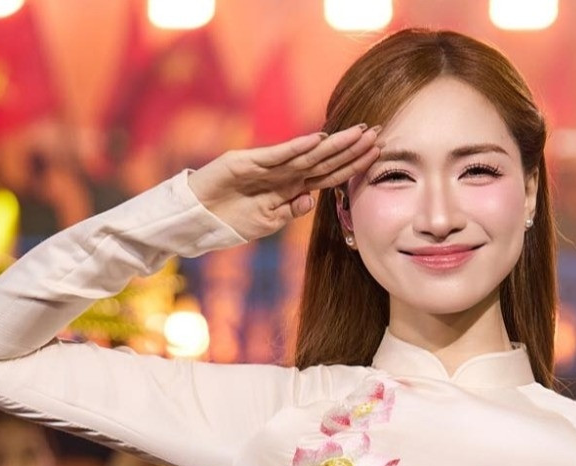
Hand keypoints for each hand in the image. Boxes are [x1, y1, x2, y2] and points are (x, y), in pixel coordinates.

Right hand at [187, 124, 379, 240]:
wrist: (196, 218)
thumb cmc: (231, 221)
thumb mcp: (266, 223)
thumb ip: (289, 211)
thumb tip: (311, 199)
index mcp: (291, 188)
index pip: (330, 175)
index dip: (353, 165)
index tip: (378, 155)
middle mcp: (284, 174)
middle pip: (325, 160)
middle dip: (352, 148)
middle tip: (379, 133)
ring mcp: (266, 166)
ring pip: (307, 154)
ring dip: (334, 144)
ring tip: (358, 132)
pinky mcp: (246, 162)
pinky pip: (276, 155)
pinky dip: (297, 148)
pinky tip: (318, 140)